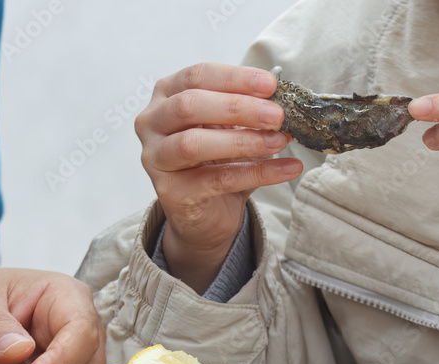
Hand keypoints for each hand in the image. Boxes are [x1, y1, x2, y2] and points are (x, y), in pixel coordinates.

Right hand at [135, 62, 302, 291]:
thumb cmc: (216, 159)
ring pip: (194, 143)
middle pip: (190, 105)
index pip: (197, 76)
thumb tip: (281, 98)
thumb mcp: (230, 126)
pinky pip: (217, 180)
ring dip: (243, 141)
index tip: (271, 85)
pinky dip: (257, 173)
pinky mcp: (170, 193)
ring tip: (279, 141)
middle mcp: (151, 123)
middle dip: (239, 108)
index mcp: (166, 95)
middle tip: (277, 115)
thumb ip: (247, 108)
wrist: (205, 211)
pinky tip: (287, 168)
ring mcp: (155, 159)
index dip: (235, 78)